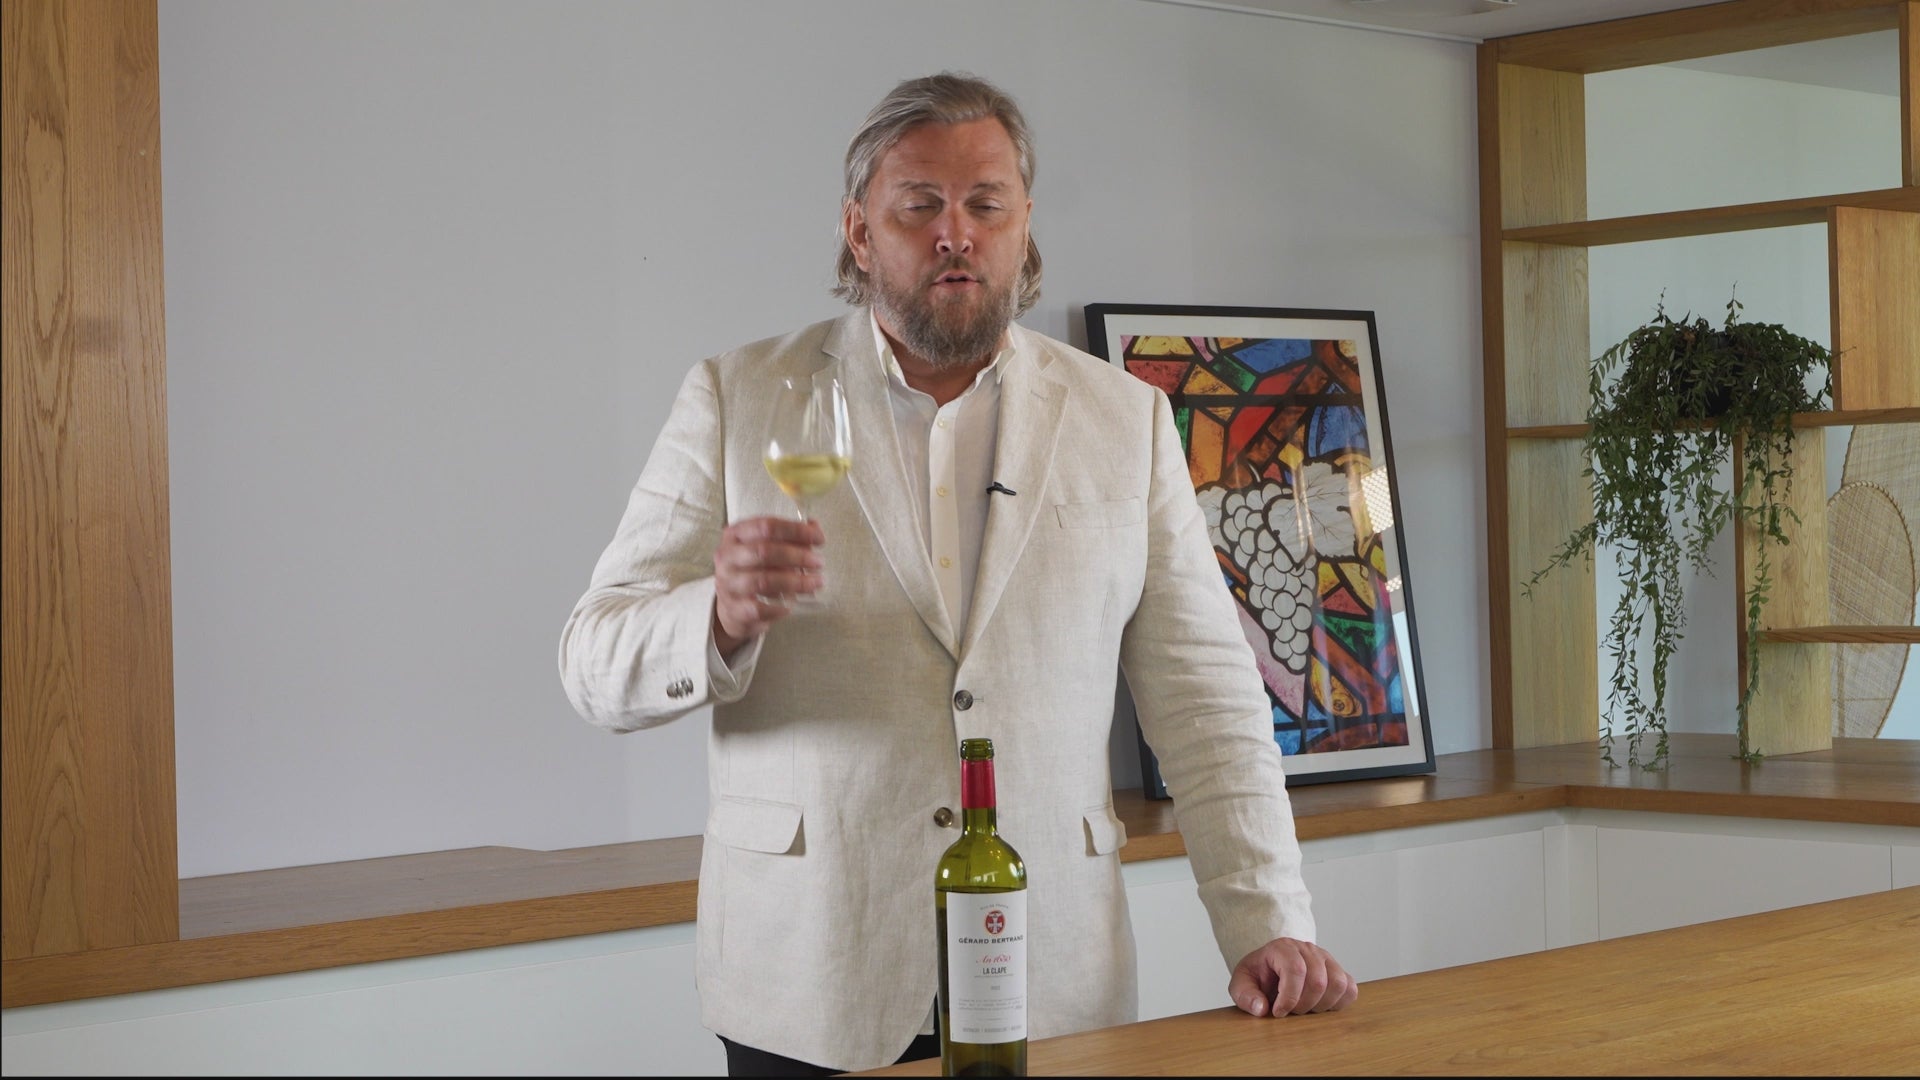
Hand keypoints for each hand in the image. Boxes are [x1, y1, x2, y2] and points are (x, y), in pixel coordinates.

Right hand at [711, 516, 824, 651]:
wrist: (730, 608)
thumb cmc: (753, 572)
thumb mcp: (764, 550)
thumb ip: (789, 538)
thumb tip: (815, 528)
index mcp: (735, 535)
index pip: (766, 526)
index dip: (796, 531)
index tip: (819, 539)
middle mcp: (727, 557)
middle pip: (764, 551)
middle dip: (797, 556)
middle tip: (818, 562)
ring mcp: (728, 584)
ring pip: (763, 580)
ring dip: (795, 582)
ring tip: (815, 583)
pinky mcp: (734, 609)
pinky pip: (759, 608)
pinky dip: (779, 607)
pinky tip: (791, 606)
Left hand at [1228, 937, 1357, 1017]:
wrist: (1270, 969)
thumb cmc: (1258, 977)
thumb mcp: (1241, 984)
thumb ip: (1245, 995)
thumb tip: (1262, 1009)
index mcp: (1282, 947)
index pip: (1295, 970)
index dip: (1289, 997)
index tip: (1278, 1012)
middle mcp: (1307, 949)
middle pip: (1318, 981)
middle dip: (1303, 1005)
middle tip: (1290, 1011)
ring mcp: (1326, 959)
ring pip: (1338, 984)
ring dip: (1322, 1005)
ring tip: (1305, 1008)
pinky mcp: (1338, 971)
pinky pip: (1350, 989)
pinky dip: (1338, 1003)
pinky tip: (1320, 1006)